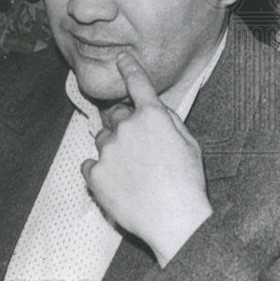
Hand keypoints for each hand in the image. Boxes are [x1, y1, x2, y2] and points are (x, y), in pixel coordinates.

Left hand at [81, 52, 212, 266]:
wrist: (174, 221)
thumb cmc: (187, 184)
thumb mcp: (190, 145)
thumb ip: (169, 121)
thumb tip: (156, 110)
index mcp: (151, 117)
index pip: (137, 83)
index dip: (128, 68)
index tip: (121, 58)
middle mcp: (125, 127)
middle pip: (114, 115)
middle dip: (122, 124)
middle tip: (136, 148)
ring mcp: (107, 150)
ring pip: (102, 140)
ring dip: (112, 149)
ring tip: (132, 173)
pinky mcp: (94, 173)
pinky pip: (90, 165)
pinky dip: (100, 171)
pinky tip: (118, 185)